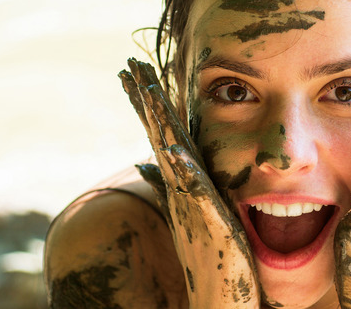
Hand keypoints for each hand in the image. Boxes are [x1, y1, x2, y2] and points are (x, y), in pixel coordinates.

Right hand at [119, 58, 259, 308]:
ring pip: (171, 154)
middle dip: (144, 100)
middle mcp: (182, 191)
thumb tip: (153, 165)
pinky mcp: (209, 224)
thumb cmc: (217, 261)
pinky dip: (180, 168)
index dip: (148, 105)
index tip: (135, 73)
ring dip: (157, 122)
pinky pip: (193, 190)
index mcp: (185, 186)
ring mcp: (191, 205)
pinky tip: (169, 147)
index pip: (164, 135)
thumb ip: (182, 188)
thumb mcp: (199, 215)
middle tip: (128, 65)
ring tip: (144, 87)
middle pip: (159, 135)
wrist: (221, 301)